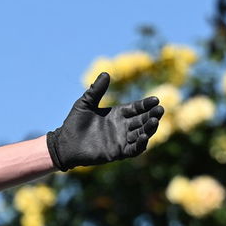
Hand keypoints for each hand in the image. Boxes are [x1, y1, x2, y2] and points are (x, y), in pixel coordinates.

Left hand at [46, 73, 163, 169]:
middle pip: (142, 120)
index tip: (155, 100)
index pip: (136, 108)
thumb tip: (105, 73)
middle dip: (152, 115)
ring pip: (141, 134)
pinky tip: (144, 137)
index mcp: (117, 114)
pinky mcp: (117, 152)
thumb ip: (96, 90)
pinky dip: (140, 144)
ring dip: (150, 128)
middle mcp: (122, 127)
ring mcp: (121, 140)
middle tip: (160, 109)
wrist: (65, 143)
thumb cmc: (74, 123)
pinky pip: (133, 149)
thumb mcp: (85, 103)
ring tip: (155, 121)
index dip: (146, 104)